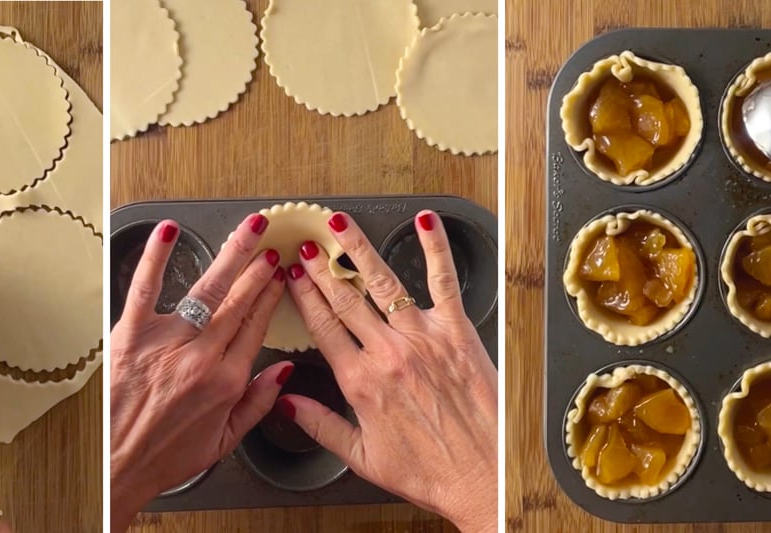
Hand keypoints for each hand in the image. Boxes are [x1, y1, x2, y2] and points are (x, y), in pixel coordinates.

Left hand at [109, 215, 288, 529]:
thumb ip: (259, 402)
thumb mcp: (225, 440)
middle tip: (270, 243)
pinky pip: (145, 288)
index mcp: (227, 382)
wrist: (116, 468)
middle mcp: (201, 358)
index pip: (256, 326)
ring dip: (232, 255)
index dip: (270, 296)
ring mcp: (166, 344)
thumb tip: (283, 370)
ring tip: (249, 229)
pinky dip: (156, 256)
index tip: (279, 275)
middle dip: (258, 268)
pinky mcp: (130, 335)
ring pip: (206, 290)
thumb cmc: (165, 456)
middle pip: (239, 302)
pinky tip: (168, 231)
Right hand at [281, 210, 497, 532]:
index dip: (303, 297)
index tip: (290, 277)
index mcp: (361, 383)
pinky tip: (425, 222)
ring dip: (357, 249)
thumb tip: (286, 401)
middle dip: (320, 269)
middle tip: (304, 245)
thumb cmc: (430, 473)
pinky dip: (434, 248)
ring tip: (339, 225)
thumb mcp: (362, 458)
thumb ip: (320, 426)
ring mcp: (424, 339)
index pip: (322, 327)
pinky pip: (443, 281)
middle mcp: (389, 354)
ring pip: (382, 283)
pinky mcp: (458, 333)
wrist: (484, 478)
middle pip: (344, 299)